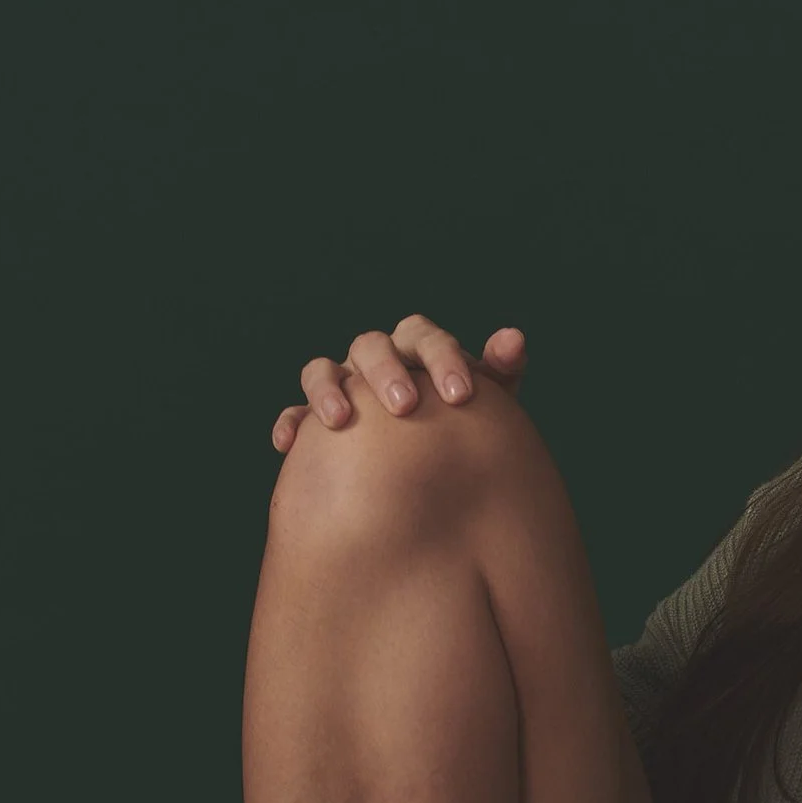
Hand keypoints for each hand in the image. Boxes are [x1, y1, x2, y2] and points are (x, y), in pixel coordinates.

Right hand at [269, 317, 526, 451]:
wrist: (432, 465)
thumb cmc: (462, 425)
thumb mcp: (488, 404)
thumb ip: (500, 371)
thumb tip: (514, 338)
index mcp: (415, 349)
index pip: (425, 337)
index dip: (442, 359)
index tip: (461, 396)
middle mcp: (374, 358)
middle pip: (371, 346)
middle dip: (386, 372)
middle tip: (405, 407)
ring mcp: (342, 384)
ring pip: (323, 370)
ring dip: (328, 389)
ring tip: (339, 418)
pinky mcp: (313, 417)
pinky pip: (294, 414)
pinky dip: (290, 423)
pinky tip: (287, 444)